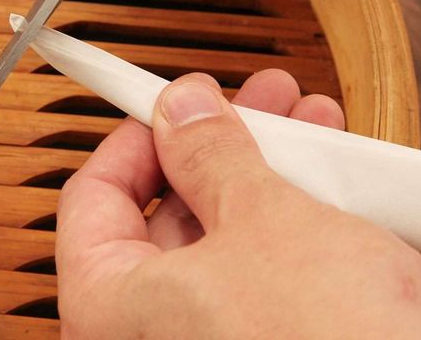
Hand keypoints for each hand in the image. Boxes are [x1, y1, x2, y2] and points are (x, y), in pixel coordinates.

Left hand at [56, 70, 420, 338]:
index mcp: (111, 307)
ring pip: (222, 235)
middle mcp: (149, 333)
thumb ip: (210, 156)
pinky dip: (289, 218)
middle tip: (254, 104)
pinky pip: (260, 269)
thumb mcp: (263, 223)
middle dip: (220, 144)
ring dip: (265, 170)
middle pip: (166, 211)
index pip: (94, 197)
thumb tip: (181, 110)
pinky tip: (327, 180)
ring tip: (308, 126)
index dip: (137, 138)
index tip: (173, 103)